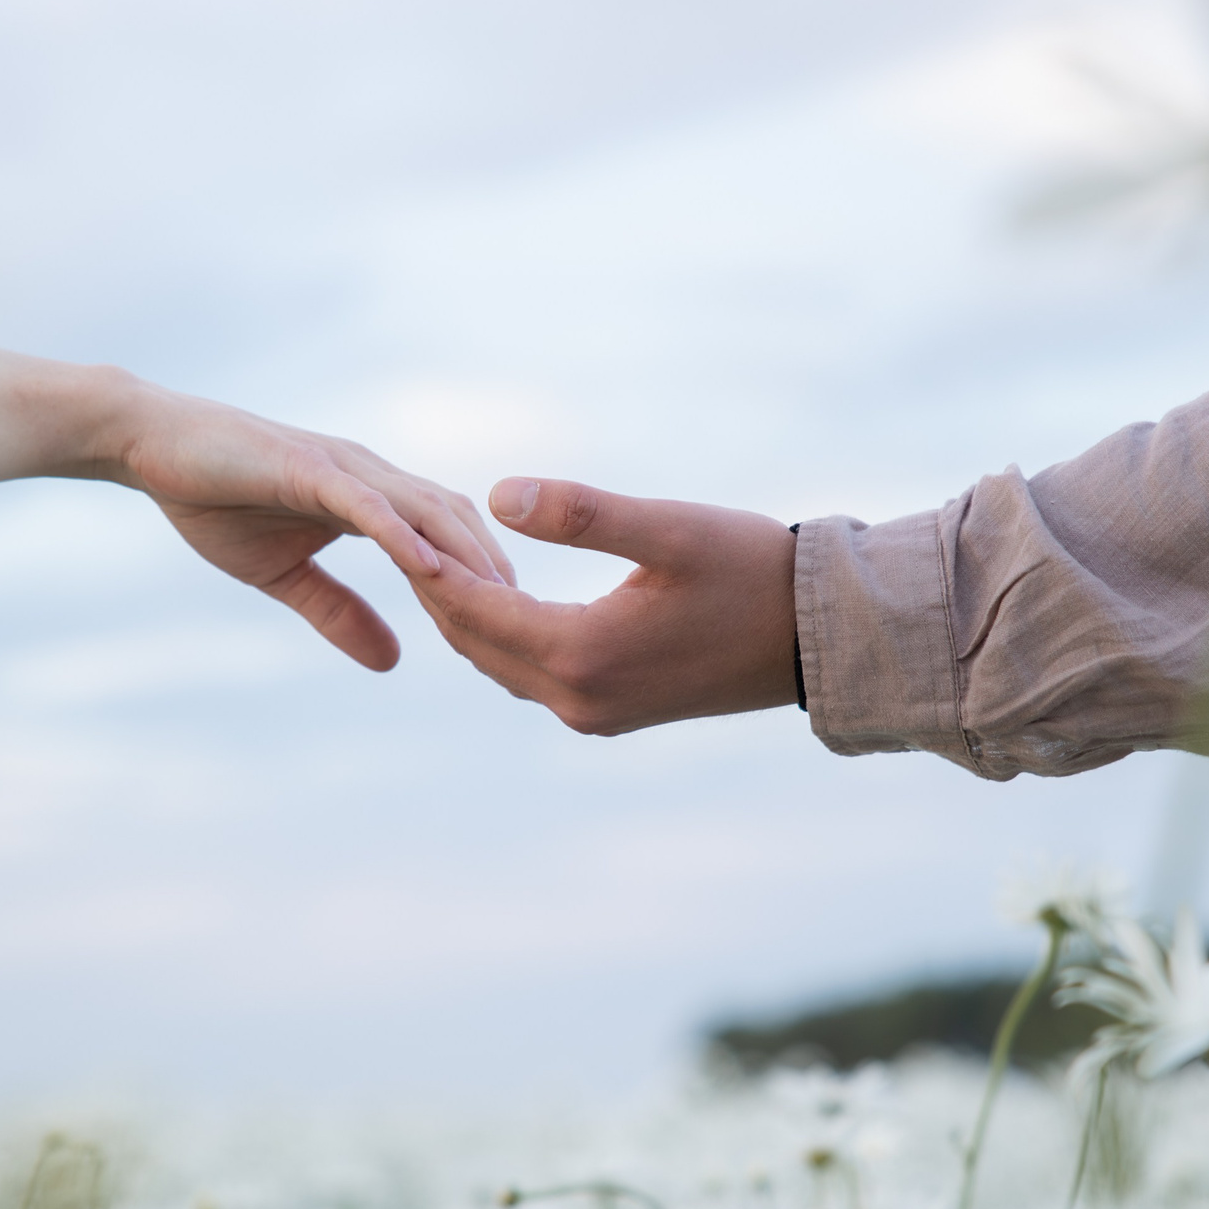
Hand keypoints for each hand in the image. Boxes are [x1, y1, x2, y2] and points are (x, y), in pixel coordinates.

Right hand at [99, 377, 514, 671]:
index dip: (480, 582)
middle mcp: (371, 476)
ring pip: (424, 509)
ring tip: (499, 603)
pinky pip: (367, 504)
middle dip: (494, 571)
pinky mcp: (308, 467)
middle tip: (528, 627)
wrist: (152, 445)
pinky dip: (402, 535)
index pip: (446, 537)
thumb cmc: (216, 501)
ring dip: (464, 555)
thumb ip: (340, 614)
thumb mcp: (285, 576)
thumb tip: (394, 663)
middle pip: (456, 520)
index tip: (510, 633)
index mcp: (372, 498)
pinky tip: (428, 569)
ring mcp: (343, 468)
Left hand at [412, 477, 797, 733]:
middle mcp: (579, 700)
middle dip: (434, 591)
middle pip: (475, 643)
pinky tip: (492, 595)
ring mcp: (594, 714)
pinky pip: (530, 674)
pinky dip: (501, 635)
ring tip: (429, 558)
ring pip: (498, 663)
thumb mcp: (668, 529)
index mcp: (584, 656)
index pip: (476, 609)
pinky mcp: (611, 712)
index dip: (429, 564)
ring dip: (465, 614)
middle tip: (393, 533)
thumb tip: (497, 494)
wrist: (817, 637)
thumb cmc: (751, 571)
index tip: (391, 520)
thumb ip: (582, 514)